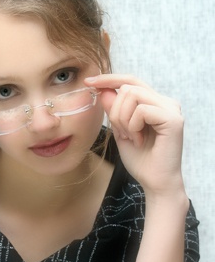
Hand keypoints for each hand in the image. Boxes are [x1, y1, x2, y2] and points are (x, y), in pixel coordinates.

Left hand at [85, 74, 184, 196]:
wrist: (155, 182)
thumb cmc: (141, 160)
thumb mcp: (120, 131)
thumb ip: (114, 110)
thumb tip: (103, 89)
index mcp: (154, 103)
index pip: (130, 81)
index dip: (109, 79)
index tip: (89, 81)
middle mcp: (165, 102)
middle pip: (127, 87)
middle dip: (115, 112)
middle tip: (123, 134)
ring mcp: (171, 109)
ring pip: (132, 95)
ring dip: (124, 120)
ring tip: (132, 138)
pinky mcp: (173, 119)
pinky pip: (141, 110)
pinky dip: (133, 127)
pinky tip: (140, 141)